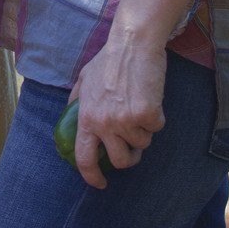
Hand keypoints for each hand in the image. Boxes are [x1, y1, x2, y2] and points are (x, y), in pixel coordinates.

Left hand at [67, 34, 166, 188]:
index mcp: (86, 117)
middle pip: (120, 161)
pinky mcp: (147, 114)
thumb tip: (71, 117)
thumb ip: (77, 102)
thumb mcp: (83, 80)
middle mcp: (104, 123)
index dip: (92, 176)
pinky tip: (150, 98)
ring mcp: (126, 120)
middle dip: (129, 158)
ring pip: (142, 144)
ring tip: (138, 106)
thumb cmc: (108, 60)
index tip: (100, 183)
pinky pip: (156, 128)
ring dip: (143, 130)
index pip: (84, 157)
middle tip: (132, 145)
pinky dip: (157, 117)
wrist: (132, 44)